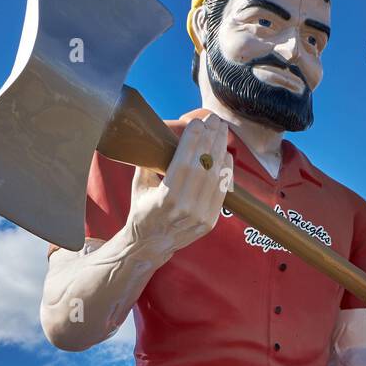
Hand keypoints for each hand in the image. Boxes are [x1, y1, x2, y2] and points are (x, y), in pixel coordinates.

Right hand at [125, 114, 232, 256]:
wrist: (151, 245)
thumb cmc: (142, 211)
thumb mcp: (139, 185)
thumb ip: (149, 161)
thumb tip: (158, 135)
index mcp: (164, 198)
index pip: (184, 162)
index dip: (193, 140)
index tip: (197, 122)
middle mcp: (184, 208)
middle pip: (203, 166)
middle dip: (210, 138)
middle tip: (214, 120)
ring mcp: (200, 216)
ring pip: (215, 176)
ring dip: (220, 150)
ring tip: (221, 131)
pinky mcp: (210, 221)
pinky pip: (222, 191)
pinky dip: (226, 171)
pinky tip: (225, 154)